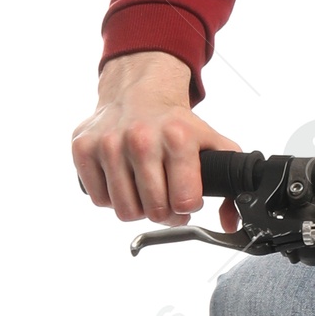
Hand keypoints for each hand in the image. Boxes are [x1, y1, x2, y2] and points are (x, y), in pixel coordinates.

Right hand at [72, 52, 241, 226]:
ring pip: (125, 210)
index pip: (184, 201)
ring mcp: (108, 143)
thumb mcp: (213, 144)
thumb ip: (231, 183)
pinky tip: (123, 180)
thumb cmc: (174, 125)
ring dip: (138, 208)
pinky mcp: (83, 148)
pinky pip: (99, 199)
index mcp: (177, 137)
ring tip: (145, 190)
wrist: (138, 93)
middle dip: (164, 213)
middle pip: (154, 211)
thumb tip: (229, 222)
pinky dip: (112, 198)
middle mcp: (141, 139)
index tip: (186, 198)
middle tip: (166, 200)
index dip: (187, 207)